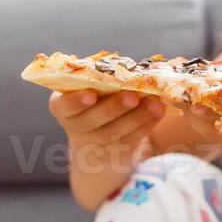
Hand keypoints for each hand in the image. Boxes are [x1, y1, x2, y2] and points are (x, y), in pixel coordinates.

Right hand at [49, 89, 166, 149]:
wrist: (100, 137)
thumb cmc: (99, 99)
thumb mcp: (94, 87)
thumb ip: (107, 78)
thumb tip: (144, 68)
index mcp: (62, 106)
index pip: (63, 106)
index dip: (75, 101)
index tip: (91, 94)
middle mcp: (74, 127)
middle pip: (91, 121)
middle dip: (113, 108)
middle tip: (132, 96)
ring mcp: (93, 144)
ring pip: (114, 132)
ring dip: (137, 116)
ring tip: (155, 103)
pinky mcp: (114, 153)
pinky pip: (131, 139)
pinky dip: (146, 124)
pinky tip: (159, 112)